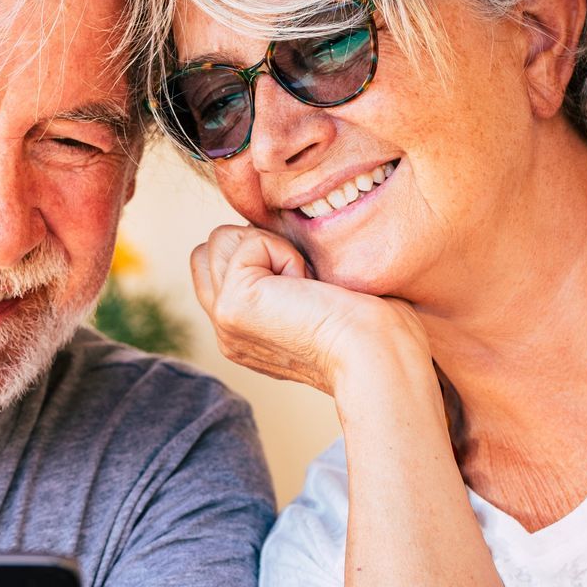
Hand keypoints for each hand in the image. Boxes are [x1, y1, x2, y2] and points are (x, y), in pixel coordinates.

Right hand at [190, 224, 428, 395]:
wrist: (376, 350)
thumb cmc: (365, 324)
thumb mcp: (306, 296)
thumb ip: (271, 277)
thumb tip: (259, 236)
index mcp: (241, 332)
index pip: (215, 263)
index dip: (257, 251)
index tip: (302, 281)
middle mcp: (225, 332)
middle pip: (210, 247)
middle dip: (256, 245)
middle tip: (302, 282)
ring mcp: (223, 321)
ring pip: (221, 238)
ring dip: (271, 248)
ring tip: (304, 286)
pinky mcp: (232, 306)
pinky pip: (249, 243)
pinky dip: (285, 254)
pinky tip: (306, 287)